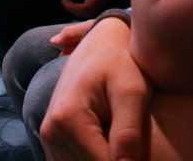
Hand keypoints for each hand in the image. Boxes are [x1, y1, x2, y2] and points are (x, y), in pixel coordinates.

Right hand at [41, 18, 148, 160]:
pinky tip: (111, 145)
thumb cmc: (121, 62)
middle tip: (137, 145)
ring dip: (103, 158)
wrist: (100, 42)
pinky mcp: (52, 141)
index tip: (144, 153)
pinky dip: (93, 157)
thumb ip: (128, 134)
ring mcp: (48, 137)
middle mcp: (50, 132)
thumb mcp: (132, 92)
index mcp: (68, 120)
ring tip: (124, 144)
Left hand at [62, 0, 123, 17]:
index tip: (63, 1)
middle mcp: (102, 0)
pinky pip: (92, 7)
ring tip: (68, 3)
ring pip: (90, 12)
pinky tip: (78, 1)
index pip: (84, 8)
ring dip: (78, 10)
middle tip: (64, 2)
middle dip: (74, 10)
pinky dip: (83, 7)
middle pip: (87, 13)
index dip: (72, 7)